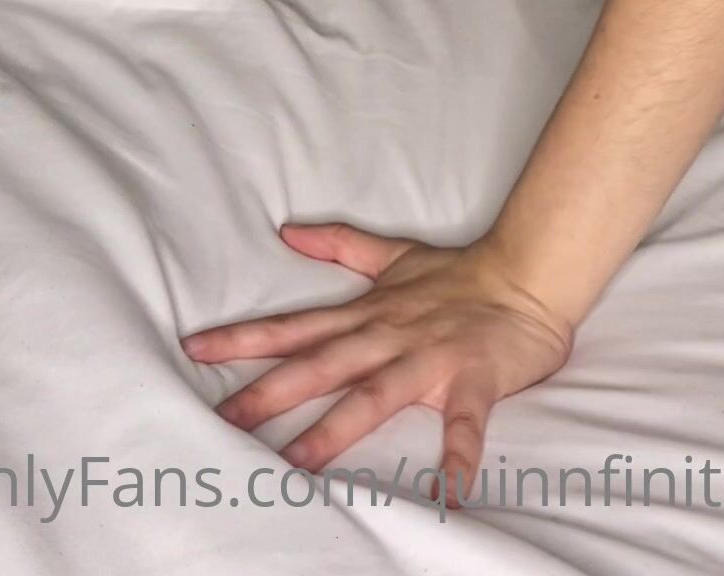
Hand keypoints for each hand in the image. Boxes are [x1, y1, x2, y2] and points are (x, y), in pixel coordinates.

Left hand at [181, 221, 573, 508]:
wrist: (526, 276)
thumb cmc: (458, 273)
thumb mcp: (391, 255)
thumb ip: (339, 245)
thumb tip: (288, 231)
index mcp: (366, 313)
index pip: (295, 327)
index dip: (245, 338)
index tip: (197, 350)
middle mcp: (387, 336)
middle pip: (320, 365)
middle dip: (271, 392)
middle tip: (225, 419)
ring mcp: (428, 358)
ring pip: (375, 395)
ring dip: (337, 428)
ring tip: (299, 463)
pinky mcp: (472, 380)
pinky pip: (465, 424)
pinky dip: (458, 456)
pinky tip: (450, 493)